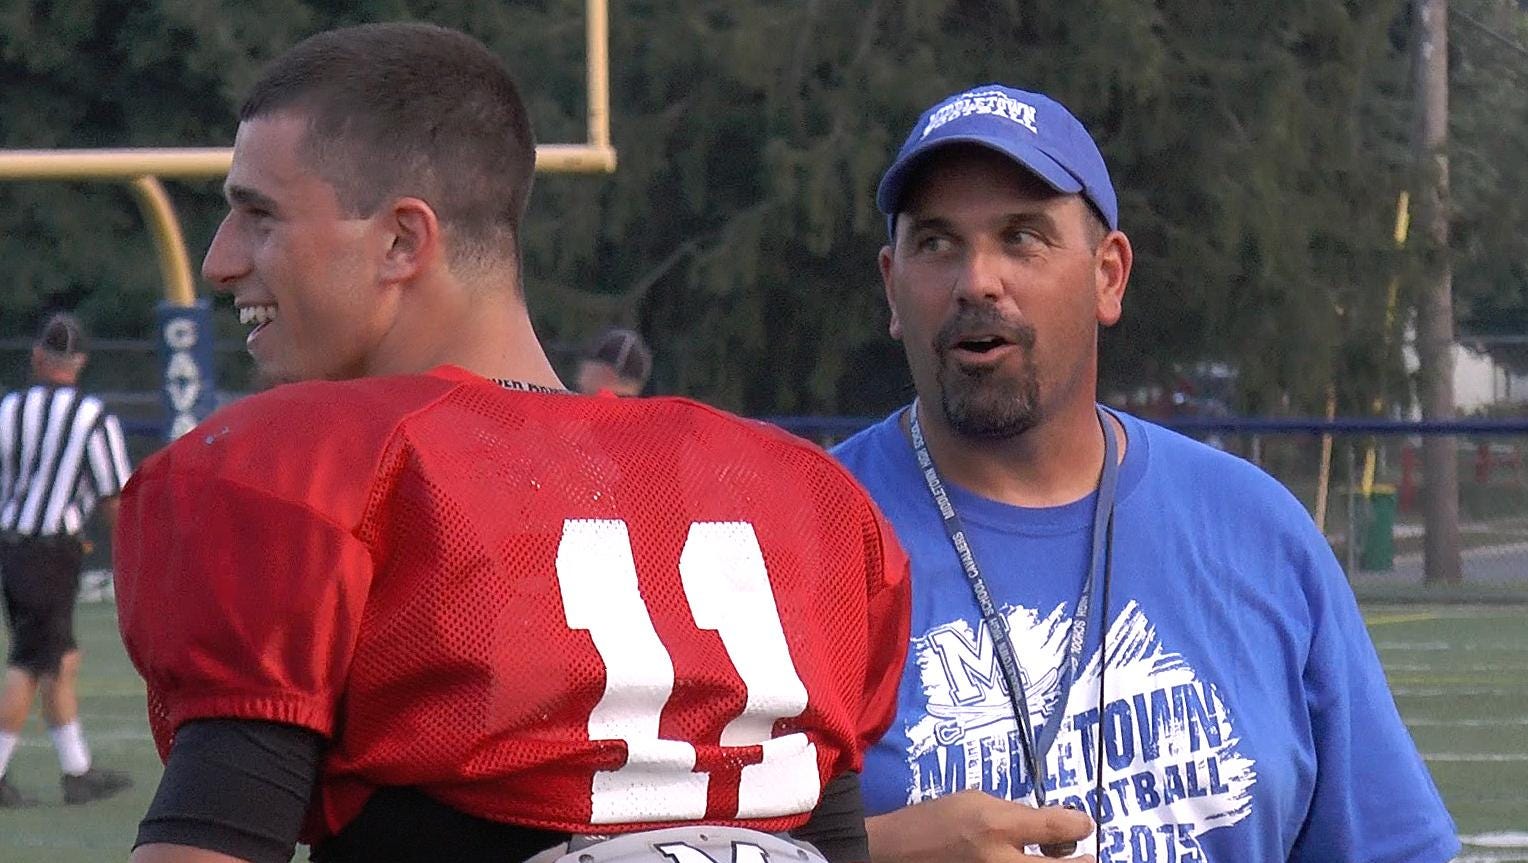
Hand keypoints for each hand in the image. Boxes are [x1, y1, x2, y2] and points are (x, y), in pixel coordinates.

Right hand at [866, 790, 1094, 862]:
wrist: (896, 854)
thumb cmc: (934, 821)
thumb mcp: (975, 801)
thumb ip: (1015, 813)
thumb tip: (1049, 825)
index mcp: (997, 826)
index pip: (1059, 827)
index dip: (1080, 824)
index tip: (1082, 824)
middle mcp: (1000, 861)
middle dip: (1082, 862)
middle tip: (1084, 858)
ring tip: (1049, 861)